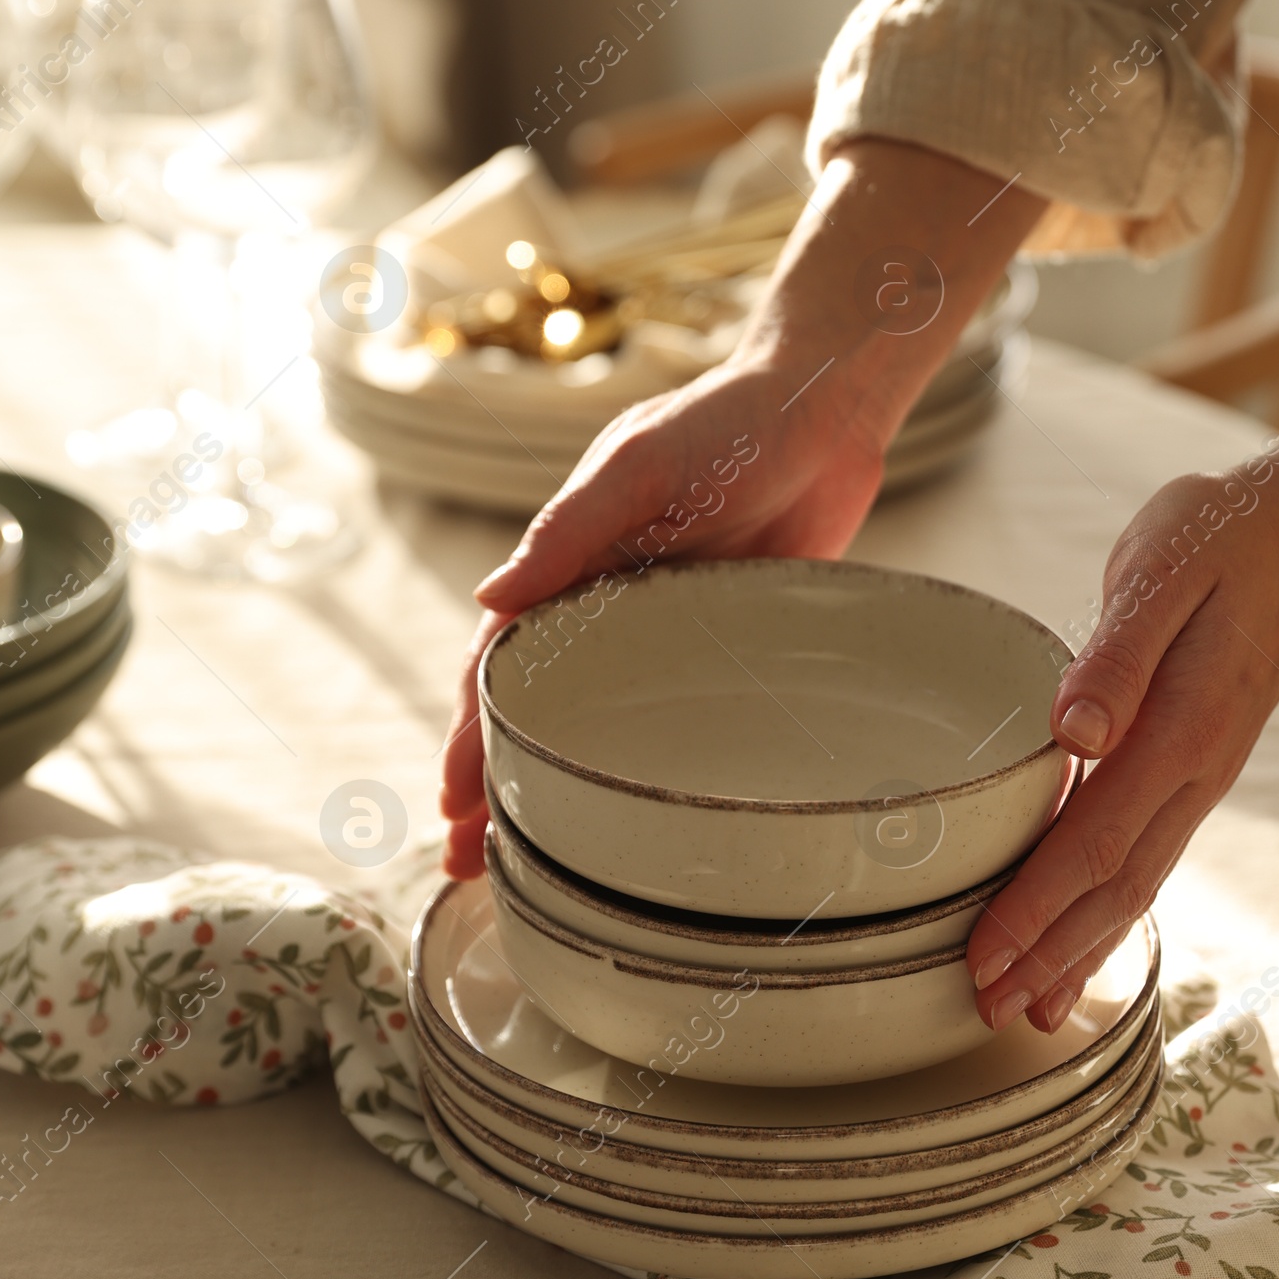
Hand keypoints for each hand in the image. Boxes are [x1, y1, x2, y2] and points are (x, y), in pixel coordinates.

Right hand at [439, 353, 894, 874]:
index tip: (453, 805)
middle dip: (497, 786)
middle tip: (470, 867)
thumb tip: (488, 599)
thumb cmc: (725, 422)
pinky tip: (632, 817)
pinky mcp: (721, 644)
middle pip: (535, 711)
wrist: (825, 411)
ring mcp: (661, 632)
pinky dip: (638, 767)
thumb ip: (570, 531)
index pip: (500, 670)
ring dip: (557, 788)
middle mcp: (603, 608)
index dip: (473, 738)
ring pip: (594, 726)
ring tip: (530, 866)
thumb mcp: (640, 468)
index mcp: (567, 568)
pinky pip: (672, 718)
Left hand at [964, 439, 1278, 1034]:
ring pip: (1137, 884)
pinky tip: (1081, 935)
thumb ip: (1114, 656)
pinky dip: (1110, 909)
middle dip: (1050, 955)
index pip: (1096, 843)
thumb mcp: (1159, 572)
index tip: (982, 957)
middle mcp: (1197, 770)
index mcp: (1182, 729)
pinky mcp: (1195, 766)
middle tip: (984, 1011)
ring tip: (1030, 1007)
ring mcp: (1201, 775)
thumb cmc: (1216, 537)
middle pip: (1116, 888)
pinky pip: (1149, 855)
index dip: (1036, 909)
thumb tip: (1074, 731)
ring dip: (1081, 949)